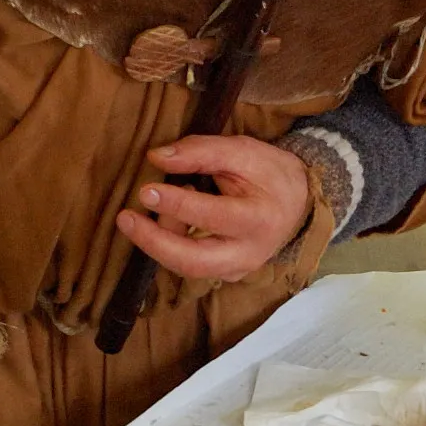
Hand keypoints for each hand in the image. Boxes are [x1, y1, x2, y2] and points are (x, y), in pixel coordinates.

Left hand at [116, 135, 312, 281]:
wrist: (299, 202)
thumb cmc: (270, 173)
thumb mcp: (243, 151)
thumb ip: (201, 151)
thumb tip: (156, 157)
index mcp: (259, 218)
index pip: (213, 216)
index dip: (176, 205)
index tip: (146, 189)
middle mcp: (249, 253)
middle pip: (194, 262)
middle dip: (154, 242)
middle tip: (126, 219)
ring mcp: (238, 269)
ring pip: (187, 268)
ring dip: (159, 240)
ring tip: (155, 206)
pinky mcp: (227, 274)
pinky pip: (190, 265)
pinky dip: (170, 244)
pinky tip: (169, 220)